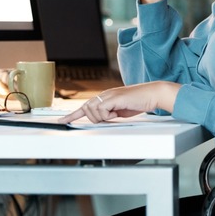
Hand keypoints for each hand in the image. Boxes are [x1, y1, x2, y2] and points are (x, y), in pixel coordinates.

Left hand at [58, 81, 180, 123]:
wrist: (152, 94)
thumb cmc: (140, 102)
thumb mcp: (121, 111)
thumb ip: (109, 114)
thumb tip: (102, 120)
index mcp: (105, 97)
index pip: (85, 106)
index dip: (72, 114)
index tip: (62, 121)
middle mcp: (104, 94)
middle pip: (86, 109)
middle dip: (94, 118)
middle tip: (110, 118)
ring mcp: (108, 95)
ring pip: (92, 111)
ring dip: (103, 117)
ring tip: (116, 114)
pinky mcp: (112, 97)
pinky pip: (101, 110)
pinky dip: (108, 115)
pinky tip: (117, 112)